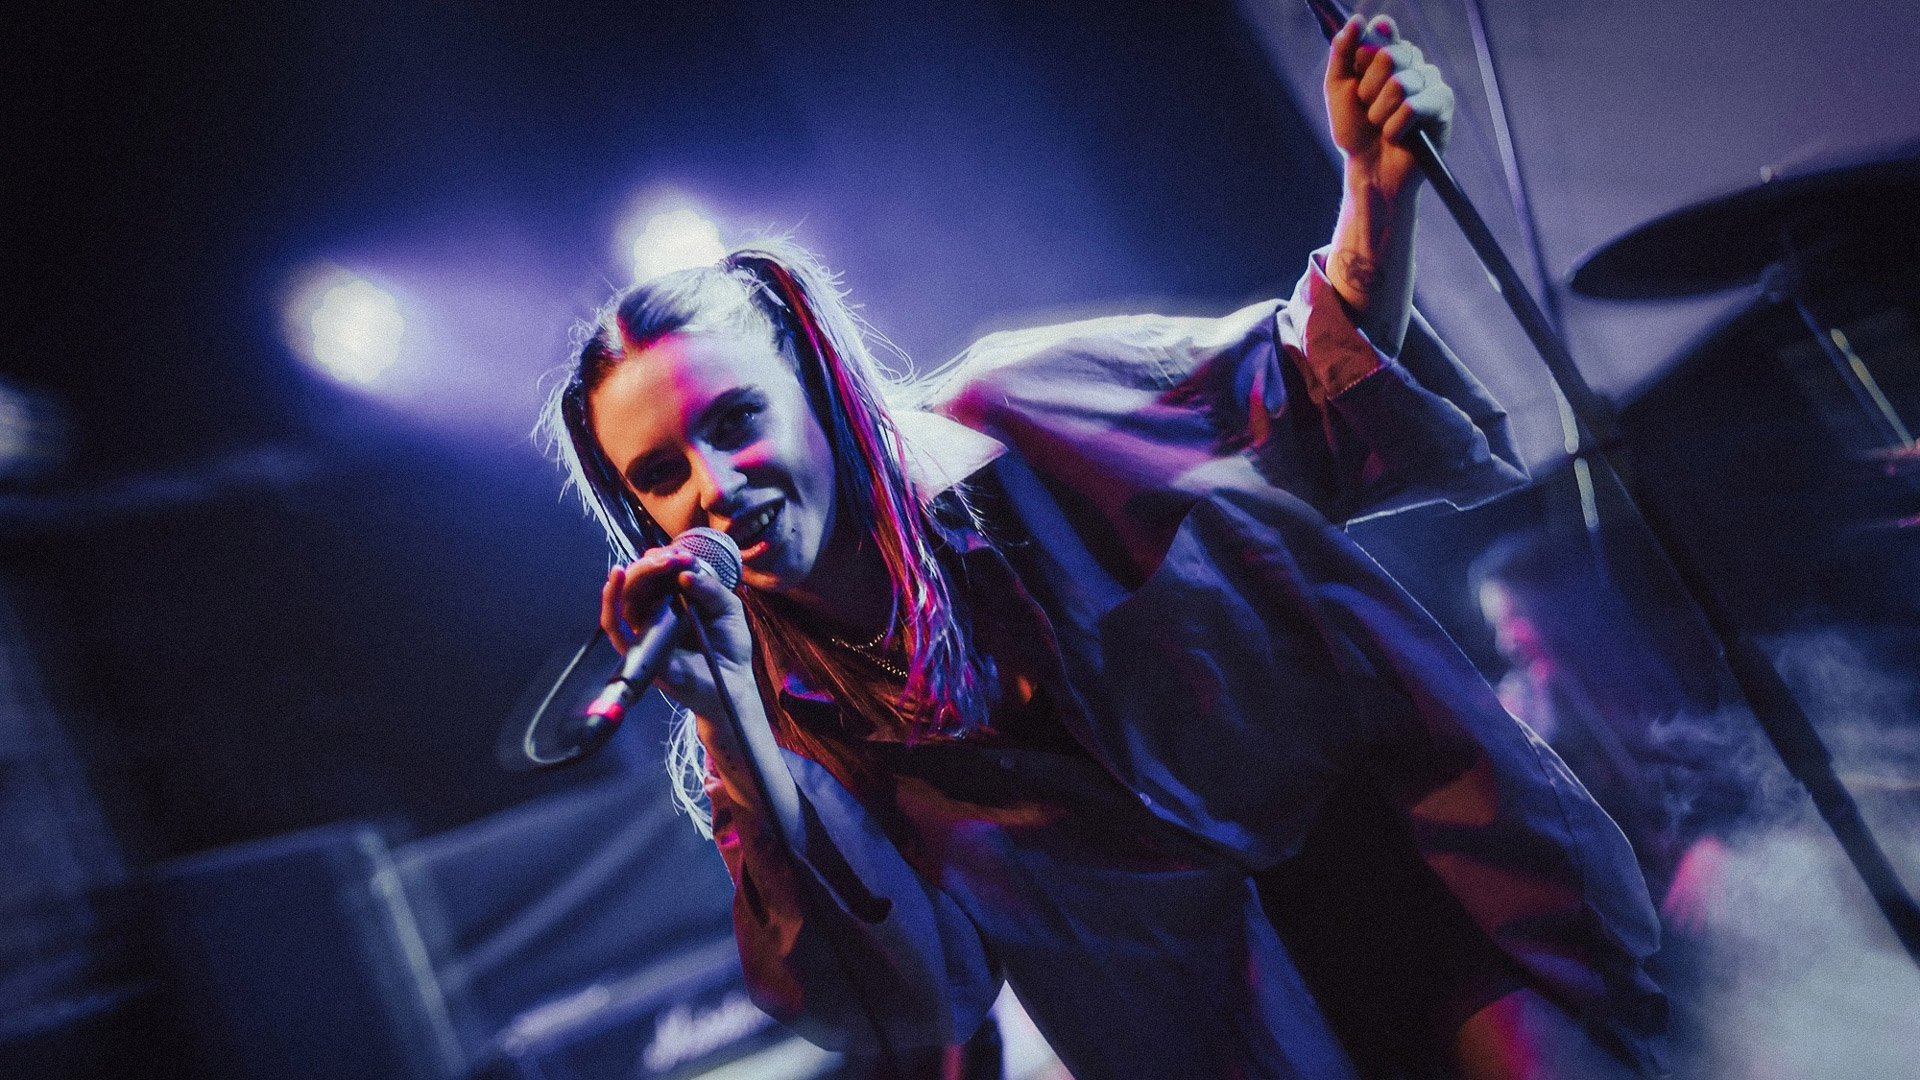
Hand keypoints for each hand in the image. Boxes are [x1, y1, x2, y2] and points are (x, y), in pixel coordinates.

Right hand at [601, 545, 754, 720]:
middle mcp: (655, 614)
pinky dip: (610, 603)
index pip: (656, 573)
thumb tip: (684, 574)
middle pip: (637, 582)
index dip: (663, 558)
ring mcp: (646, 632)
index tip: (683, 555)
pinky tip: (617, 578)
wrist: (733, 683)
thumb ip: (710, 588)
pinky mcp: (641, 651)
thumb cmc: (729, 646)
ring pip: (625, 598)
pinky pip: (616, 629)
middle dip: (650, 564)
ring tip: (656, 562)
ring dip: (637, 574)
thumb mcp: (726, 607)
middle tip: (672, 558)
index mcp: (673, 601)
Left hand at [1326, 15, 1454, 199]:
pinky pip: (1414, 106)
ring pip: (1400, 83)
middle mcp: (1412, 63)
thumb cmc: (1354, 132)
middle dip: (1368, 90)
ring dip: (1379, 113)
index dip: (1366, 52)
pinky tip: (1396, 136)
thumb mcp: (1338, 89)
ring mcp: (1430, 82)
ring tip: (1381, 126)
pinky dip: (1395, 126)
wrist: (1369, 170)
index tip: (1358, 69)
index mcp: (1388, 55)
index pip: (1383, 30)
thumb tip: (1357, 20)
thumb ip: (1342, 53)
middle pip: (1389, 55)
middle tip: (1368, 110)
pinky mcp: (1442, 105)